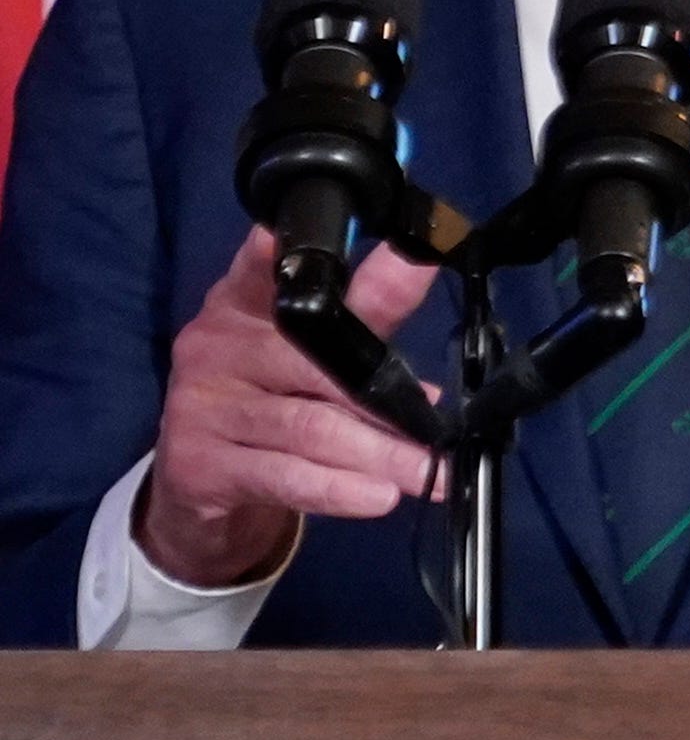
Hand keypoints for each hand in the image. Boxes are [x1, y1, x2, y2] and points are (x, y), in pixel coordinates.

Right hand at [137, 225, 436, 587]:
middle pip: (314, 367)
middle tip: (441, 431)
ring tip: (429, 475)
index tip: (307, 241)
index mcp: (241, 304)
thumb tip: (424, 336)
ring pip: (308, 428)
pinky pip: (283, 475)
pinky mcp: (198, 463)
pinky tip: (378, 497)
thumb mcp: (313, 357)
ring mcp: (200, 405)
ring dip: (379, 455)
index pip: (264, 272)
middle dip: (387, 403)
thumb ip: (366, 330)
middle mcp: (214, 346)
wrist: (199, 485)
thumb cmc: (270, 401)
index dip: (281, 257)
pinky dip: (337, 488)